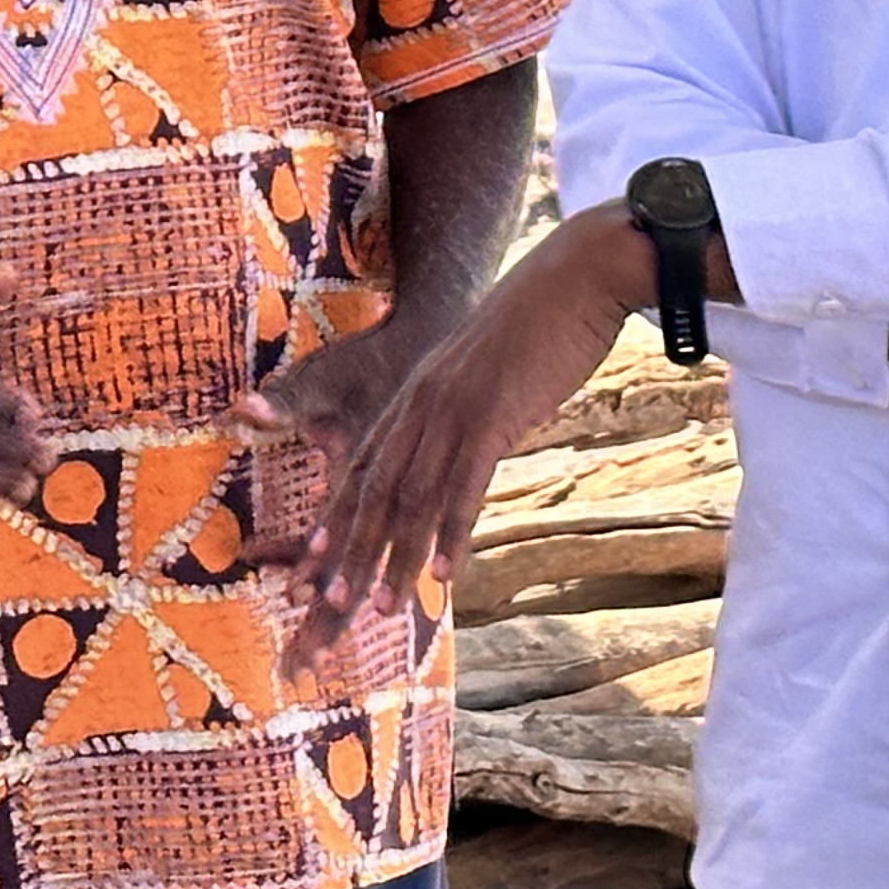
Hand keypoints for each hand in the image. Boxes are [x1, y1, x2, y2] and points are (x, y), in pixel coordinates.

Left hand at [269, 204, 649, 671]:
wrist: (575, 276)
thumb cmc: (539, 326)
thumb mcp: (486, 372)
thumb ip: (466, 410)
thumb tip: (466, 444)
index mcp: (416, 395)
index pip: (363, 468)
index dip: (336, 520)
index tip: (313, 568)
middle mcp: (421, 403)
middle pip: (374, 491)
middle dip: (349, 555)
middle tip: (328, 607)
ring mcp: (453, 409)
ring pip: (412, 497)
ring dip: (394, 560)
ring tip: (381, 611)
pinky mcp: (491, 414)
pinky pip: (463, 486)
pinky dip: (450, 534)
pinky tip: (443, 575)